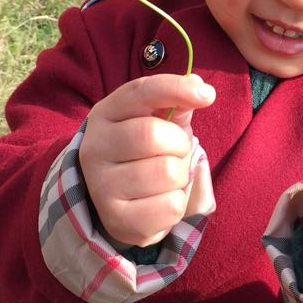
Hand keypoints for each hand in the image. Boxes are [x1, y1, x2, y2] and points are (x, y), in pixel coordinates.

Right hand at [78, 74, 215, 247]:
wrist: (116, 204)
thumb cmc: (141, 154)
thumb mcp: (153, 122)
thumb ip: (174, 105)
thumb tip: (197, 84)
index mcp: (105, 115)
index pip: (140, 92)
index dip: (176, 88)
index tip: (207, 95)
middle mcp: (95, 148)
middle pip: (153, 134)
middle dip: (179, 143)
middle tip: (176, 152)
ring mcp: (101, 186)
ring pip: (167, 172)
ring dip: (180, 176)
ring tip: (166, 179)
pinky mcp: (117, 219)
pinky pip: (170, 206)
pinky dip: (176, 203)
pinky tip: (159, 202)